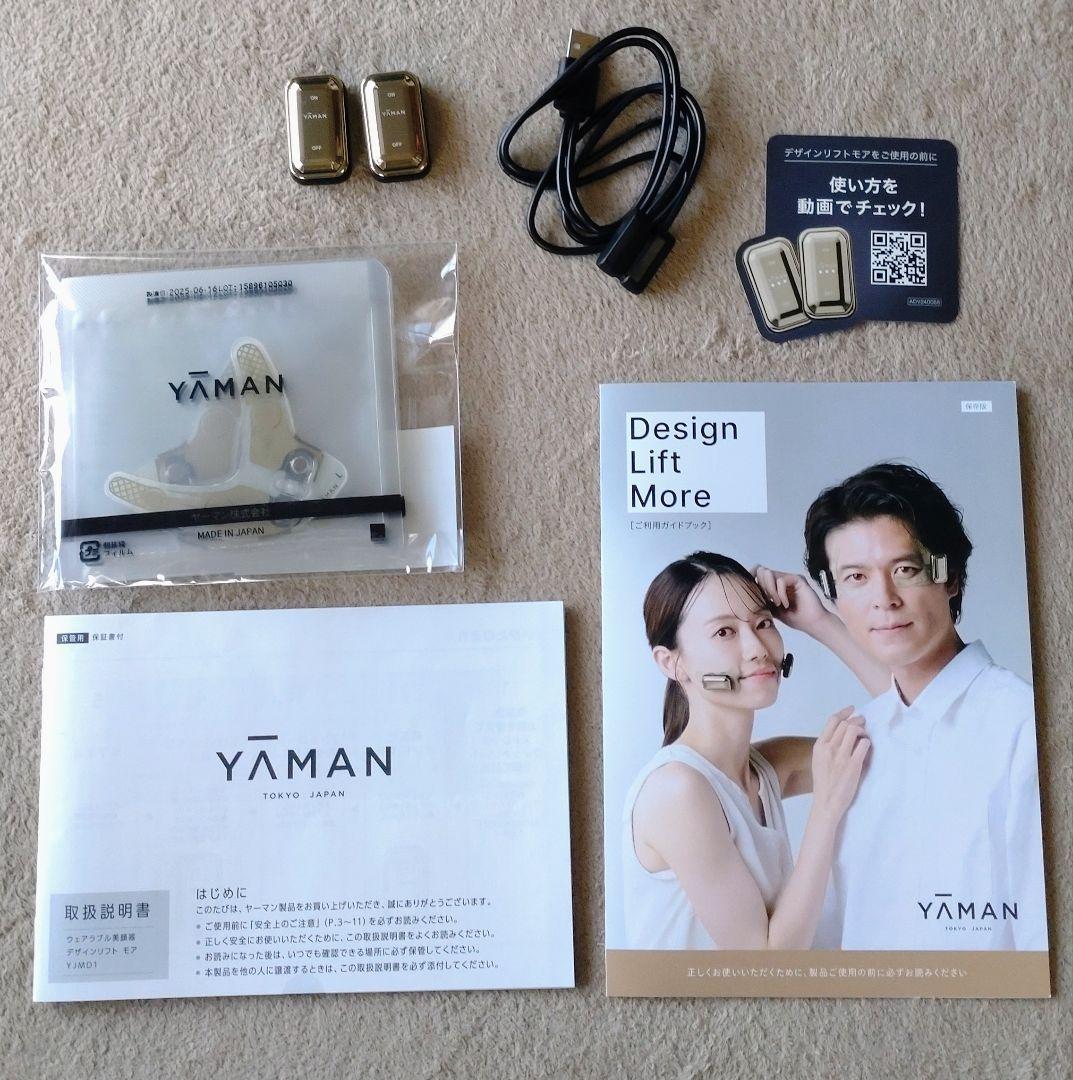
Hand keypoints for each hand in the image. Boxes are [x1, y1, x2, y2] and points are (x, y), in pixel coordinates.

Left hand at [752, 565, 831, 637]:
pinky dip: (780, 593)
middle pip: (761, 571)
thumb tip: (746, 594)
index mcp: (774, 584)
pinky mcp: (798, 579)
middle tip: (769, 601)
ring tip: (777, 603)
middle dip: (761, 587)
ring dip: (770, 590)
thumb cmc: (794, 618)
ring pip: (769, 574)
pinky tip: (785, 604)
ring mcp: (789, 577)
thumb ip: (762, 599)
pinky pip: (781, 580)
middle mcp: (781, 578)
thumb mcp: (772, 609)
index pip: (758, 572)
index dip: (751, 576)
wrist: (812, 623)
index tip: (748, 588)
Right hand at [810, 706, 869, 823]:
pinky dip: (867, 742)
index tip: (852, 709)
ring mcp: (841, 756)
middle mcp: (829, 748)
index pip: (832, 721)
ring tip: (865, 735)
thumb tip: (841, 733)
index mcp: (819, 746)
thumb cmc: (823, 782)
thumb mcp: (818, 760)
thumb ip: (827, 746)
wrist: (826, 802)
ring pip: (854, 731)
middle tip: (863, 722)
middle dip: (857, 720)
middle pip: (845, 724)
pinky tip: (867, 747)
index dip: (844, 713)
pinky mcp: (854, 765)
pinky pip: (864, 745)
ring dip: (863, 730)